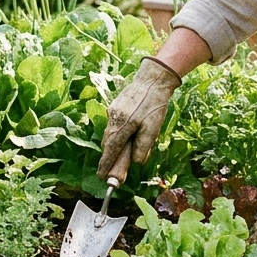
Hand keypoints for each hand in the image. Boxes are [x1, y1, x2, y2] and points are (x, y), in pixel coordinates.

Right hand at [96, 57, 181, 179]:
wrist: (153, 79)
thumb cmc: (155, 104)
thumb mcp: (153, 129)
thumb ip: (143, 147)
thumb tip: (136, 162)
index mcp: (122, 126)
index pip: (111, 151)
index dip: (106, 165)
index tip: (102, 177)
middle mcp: (113, 119)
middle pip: (108, 144)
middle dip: (110, 158)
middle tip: (115, 172)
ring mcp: (112, 112)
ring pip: (110, 135)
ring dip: (115, 146)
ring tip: (124, 154)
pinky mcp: (115, 107)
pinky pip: (113, 126)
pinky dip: (118, 135)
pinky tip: (128, 136)